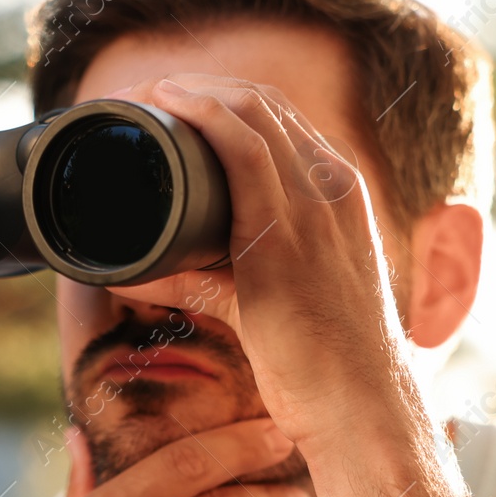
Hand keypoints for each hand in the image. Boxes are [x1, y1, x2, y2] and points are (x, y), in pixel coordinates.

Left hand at [104, 75, 406, 452]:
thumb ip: (206, 280)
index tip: (164, 104)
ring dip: (186, 92)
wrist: (360, 408)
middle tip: (136, 97)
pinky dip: (200, 114)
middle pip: (260, 102)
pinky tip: (166, 101)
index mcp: (340, 195)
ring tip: (135, 95)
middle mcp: (335, 186)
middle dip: (194, 87)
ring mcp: (316, 204)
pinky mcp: (288, 231)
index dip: (218, 99)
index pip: (278, 120)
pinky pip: (242, 148)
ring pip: (250, 111)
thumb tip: (142, 275)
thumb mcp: (262, 302)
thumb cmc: (318, 366)